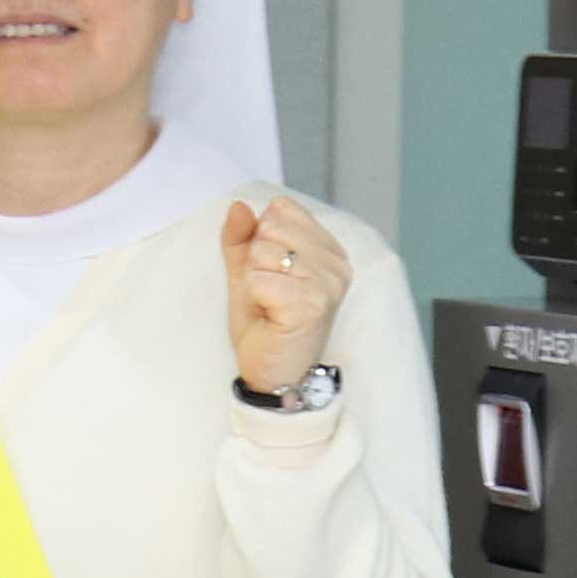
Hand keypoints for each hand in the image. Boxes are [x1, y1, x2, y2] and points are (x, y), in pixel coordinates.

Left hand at [226, 193, 347, 394]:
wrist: (272, 370)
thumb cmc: (265, 322)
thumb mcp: (246, 271)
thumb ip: (241, 238)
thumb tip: (238, 207)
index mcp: (329, 250)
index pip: (282, 210)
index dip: (261, 238)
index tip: (271, 272)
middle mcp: (337, 264)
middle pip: (271, 226)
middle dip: (255, 260)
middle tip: (268, 291)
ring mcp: (329, 283)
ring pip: (263, 252)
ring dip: (254, 280)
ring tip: (270, 304)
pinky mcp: (313, 304)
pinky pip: (259, 279)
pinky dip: (254, 297)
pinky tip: (271, 315)